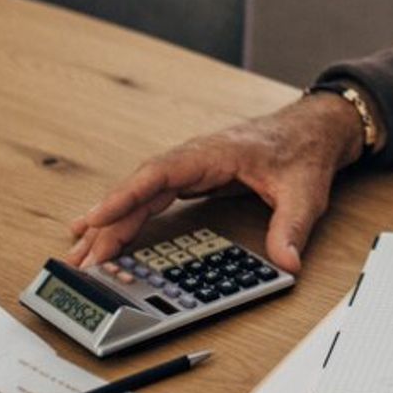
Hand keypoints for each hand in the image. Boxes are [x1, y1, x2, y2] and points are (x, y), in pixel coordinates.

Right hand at [66, 94, 363, 273]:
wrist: (313, 129)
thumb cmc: (304, 152)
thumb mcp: (304, 192)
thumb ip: (292, 227)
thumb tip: (287, 263)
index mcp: (213, 153)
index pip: (159, 173)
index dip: (125, 196)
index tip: (95, 219)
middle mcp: (193, 158)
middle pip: (140, 190)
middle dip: (108, 224)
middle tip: (82, 261)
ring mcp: (190, 167)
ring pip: (140, 194)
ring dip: (110, 223)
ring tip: (79, 255)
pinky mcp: (192, 178)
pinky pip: (150, 197)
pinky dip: (125, 215)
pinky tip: (100, 232)